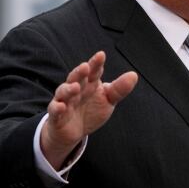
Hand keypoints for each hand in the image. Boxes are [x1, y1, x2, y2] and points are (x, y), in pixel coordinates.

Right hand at [41, 51, 137, 168]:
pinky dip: (56, 108)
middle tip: (85, 66)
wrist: (74, 132)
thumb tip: (133, 75)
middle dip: (80, 72)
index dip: (96, 63)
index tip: (101, 55)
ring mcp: (65, 101)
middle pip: (76, 78)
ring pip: (63, 92)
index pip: (93, 71)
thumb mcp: (108, 100)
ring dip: (68, 89)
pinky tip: (61, 106)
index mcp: (90, 83)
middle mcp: (76, 89)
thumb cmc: (91, 111)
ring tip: (75, 87)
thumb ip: (119, 89)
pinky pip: (54, 110)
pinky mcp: (57, 115)